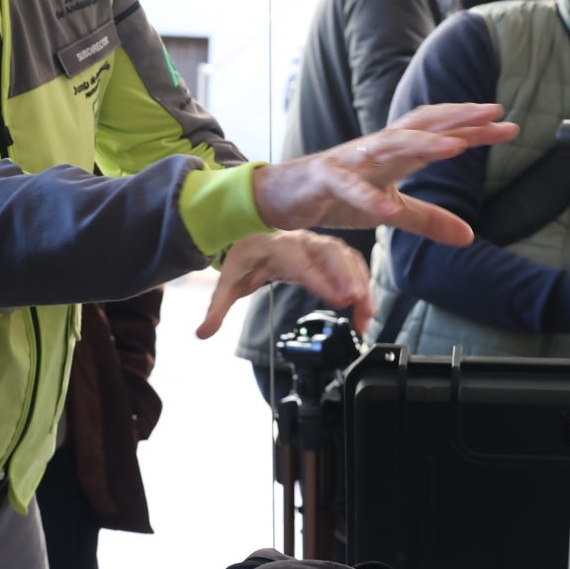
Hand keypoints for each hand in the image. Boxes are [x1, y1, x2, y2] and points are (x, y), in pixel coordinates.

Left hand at [197, 231, 371, 339]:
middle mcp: (302, 243)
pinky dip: (363, 285)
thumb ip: (216, 309)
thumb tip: (202, 333)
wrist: (251, 235)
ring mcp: (318, 246)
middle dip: (349, 278)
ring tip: (368, 315)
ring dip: (361, 285)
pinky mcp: (329, 255)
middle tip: (360, 305)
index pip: (302, 263)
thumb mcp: (227, 283)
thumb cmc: (244, 258)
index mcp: (277, 248)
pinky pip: (351, 265)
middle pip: (332, 255)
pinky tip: (366, 310)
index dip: (322, 280)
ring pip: (347, 259)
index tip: (340, 299)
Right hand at [251, 103, 516, 240]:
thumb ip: (429, 220)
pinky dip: (368, 196)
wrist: (282, 197)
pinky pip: (350, 188)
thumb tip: (470, 236)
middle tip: (495, 114)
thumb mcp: (391, 212)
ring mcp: (351, 161)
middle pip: (422, 126)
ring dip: (424, 144)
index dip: (472, 127)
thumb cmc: (336, 196)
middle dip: (458, 119)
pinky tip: (387, 207)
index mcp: (394, 153)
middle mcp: (376, 149)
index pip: (438, 133)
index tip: (508, 124)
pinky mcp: (326, 180)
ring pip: (390, 145)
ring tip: (457, 146)